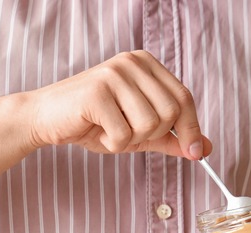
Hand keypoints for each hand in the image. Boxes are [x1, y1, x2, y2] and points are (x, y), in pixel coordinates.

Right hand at [26, 50, 211, 157]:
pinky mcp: (96, 92)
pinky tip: (96, 131)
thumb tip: (204, 148)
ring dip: (129, 139)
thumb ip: (172, 137)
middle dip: (152, 134)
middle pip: (170, 112)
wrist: (46, 120)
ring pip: (149, 124)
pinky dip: (111, 144)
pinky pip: (123, 135)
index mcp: (146, 65)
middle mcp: (131, 63)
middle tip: (127, 132)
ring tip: (109, 129)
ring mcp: (113, 74)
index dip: (191, 128)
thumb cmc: (93, 123)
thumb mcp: (140, 132)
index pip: (184, 97)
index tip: (194, 152)